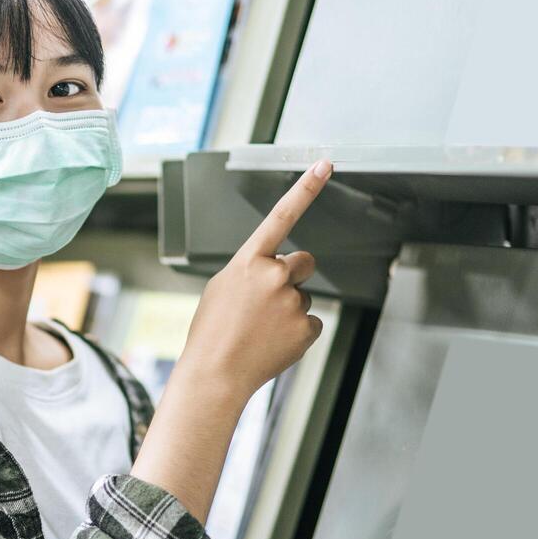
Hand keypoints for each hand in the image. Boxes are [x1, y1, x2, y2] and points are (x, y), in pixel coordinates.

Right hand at [179, 160, 330, 400]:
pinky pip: (311, 322)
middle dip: (293, 276)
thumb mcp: (222, 288)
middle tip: (268, 302)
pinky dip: (296, 333)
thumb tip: (276, 270)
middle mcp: (274, 275)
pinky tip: (273, 342)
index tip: (325, 165)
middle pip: (304, 263)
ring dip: (289, 310)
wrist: (215, 373)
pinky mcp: (306, 328)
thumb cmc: (212, 332)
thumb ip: (251, 270)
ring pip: (305, 296)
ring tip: (260, 329)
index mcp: (248, 261)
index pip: (282, 216)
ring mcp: (292, 302)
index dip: (306, 188)